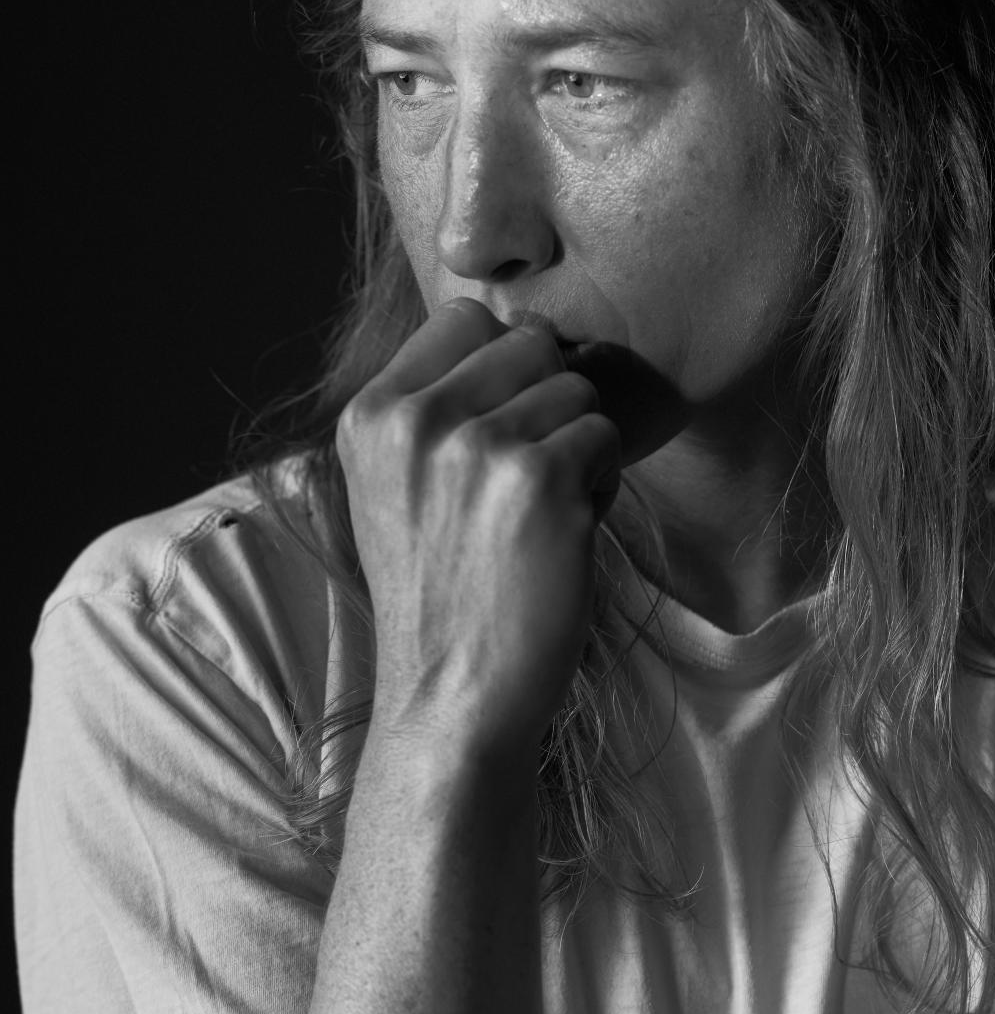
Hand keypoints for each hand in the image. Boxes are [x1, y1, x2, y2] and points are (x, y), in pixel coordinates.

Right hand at [335, 297, 620, 779]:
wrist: (450, 696)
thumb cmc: (441, 594)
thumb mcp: (397, 486)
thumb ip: (438, 405)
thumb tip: (530, 328)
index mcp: (370, 416)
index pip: (462, 317)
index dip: (503, 366)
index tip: (497, 429)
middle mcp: (415, 421)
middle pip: (529, 342)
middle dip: (546, 403)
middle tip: (523, 483)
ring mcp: (477, 447)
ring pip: (575, 390)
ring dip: (577, 448)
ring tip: (538, 516)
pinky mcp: (541, 481)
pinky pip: (604, 438)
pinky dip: (602, 486)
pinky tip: (563, 537)